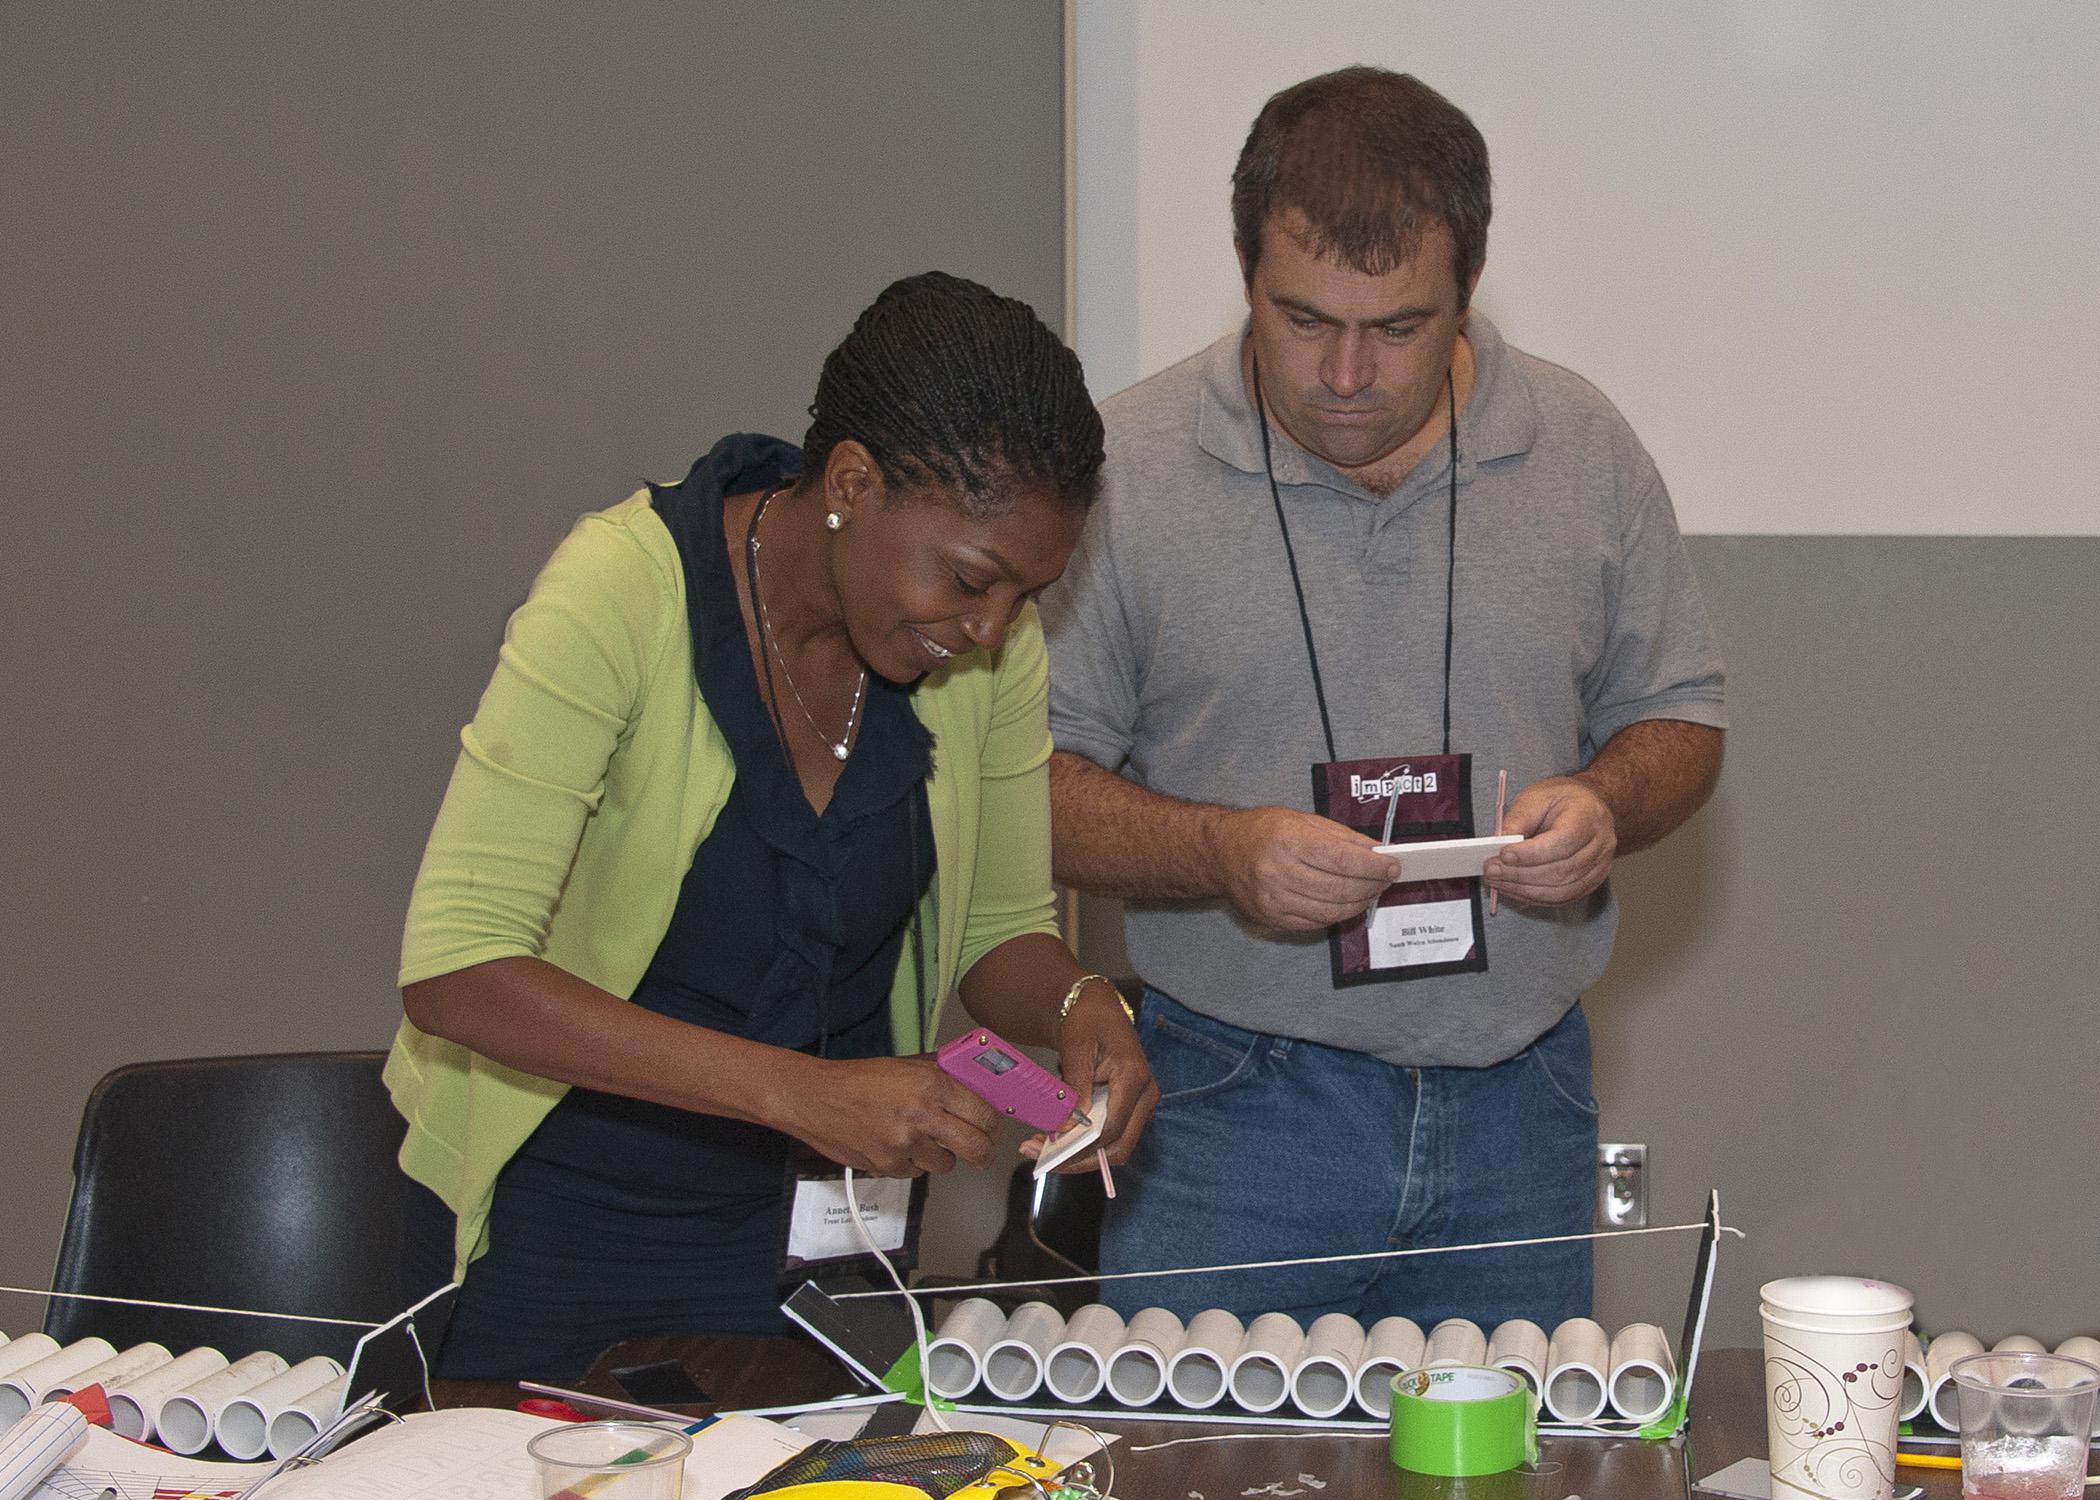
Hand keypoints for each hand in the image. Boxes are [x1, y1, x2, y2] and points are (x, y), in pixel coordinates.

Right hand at [769, 1055, 999, 1175]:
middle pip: (976, 1147)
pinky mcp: (887, 1166)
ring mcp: (904, 1145)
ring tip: (923, 1140)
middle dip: (983, 1153)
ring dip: (942, 1157)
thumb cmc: (857, 1079)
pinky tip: (897, 1145)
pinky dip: (913, 1163)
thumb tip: (973, 1084)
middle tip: (982, 1151)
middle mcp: (921, 1115)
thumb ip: (940, 1076)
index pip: (983, 1113)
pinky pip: (916, 1172)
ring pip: (945, 1165)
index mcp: (931, 1085)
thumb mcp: (905, 1066)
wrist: (814, 1098)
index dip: (994, 1125)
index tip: (993, 1128)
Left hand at [1024, 981, 1158, 1169]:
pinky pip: (1109, 1138)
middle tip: (1042, 1159)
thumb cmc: (1088, 1021)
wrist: (1097, 1009)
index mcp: (1134, 1077)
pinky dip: (1083, 1145)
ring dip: (1079, 1156)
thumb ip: (1076, 1087)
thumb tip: (1069, 1125)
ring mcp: (1139, 1106)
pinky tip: (1054, 1142)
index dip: (1082, 1145)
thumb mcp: (1076, 1049)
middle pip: (1117, 1147)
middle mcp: (1144, 1096)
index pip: (1113, 1127)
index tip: (1051, 1149)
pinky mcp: (1128, 1110)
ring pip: (1114, 1148)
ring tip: (1040, 1151)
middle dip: (1079, 1159)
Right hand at [1209, 806, 1400, 930]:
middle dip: (1371, 886)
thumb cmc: (1261, 831)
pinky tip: (1345, 903)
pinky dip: (1337, 914)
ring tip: (1369, 892)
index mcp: (1288, 840)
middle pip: (1341, 888)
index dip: (1374, 867)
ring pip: (1332, 911)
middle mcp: (1278, 872)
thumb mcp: (1301, 820)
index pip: (1343, 860)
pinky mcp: (1273, 918)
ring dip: (1358, 903)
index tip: (1393, 867)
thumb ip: (1341, 837)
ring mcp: (1274, 900)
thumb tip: (1376, 853)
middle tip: (1385, 880)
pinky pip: (1316, 922)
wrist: (1220, 853)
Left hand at [1484, 775, 1616, 905]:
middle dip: (1520, 874)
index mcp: (1589, 816)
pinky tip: (1514, 889)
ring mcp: (1599, 866)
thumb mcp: (1536, 797)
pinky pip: (1562, 898)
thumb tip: (1498, 842)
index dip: (1532, 853)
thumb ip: (1518, 819)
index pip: (1564, 842)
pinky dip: (1534, 897)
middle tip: (1492, 870)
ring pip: (1561, 890)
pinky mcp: (1591, 882)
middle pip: (1561, 870)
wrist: (1586, 807)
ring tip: (1498, 881)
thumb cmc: (1563, 800)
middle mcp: (1600, 844)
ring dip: (1524, 889)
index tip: (1504, 854)